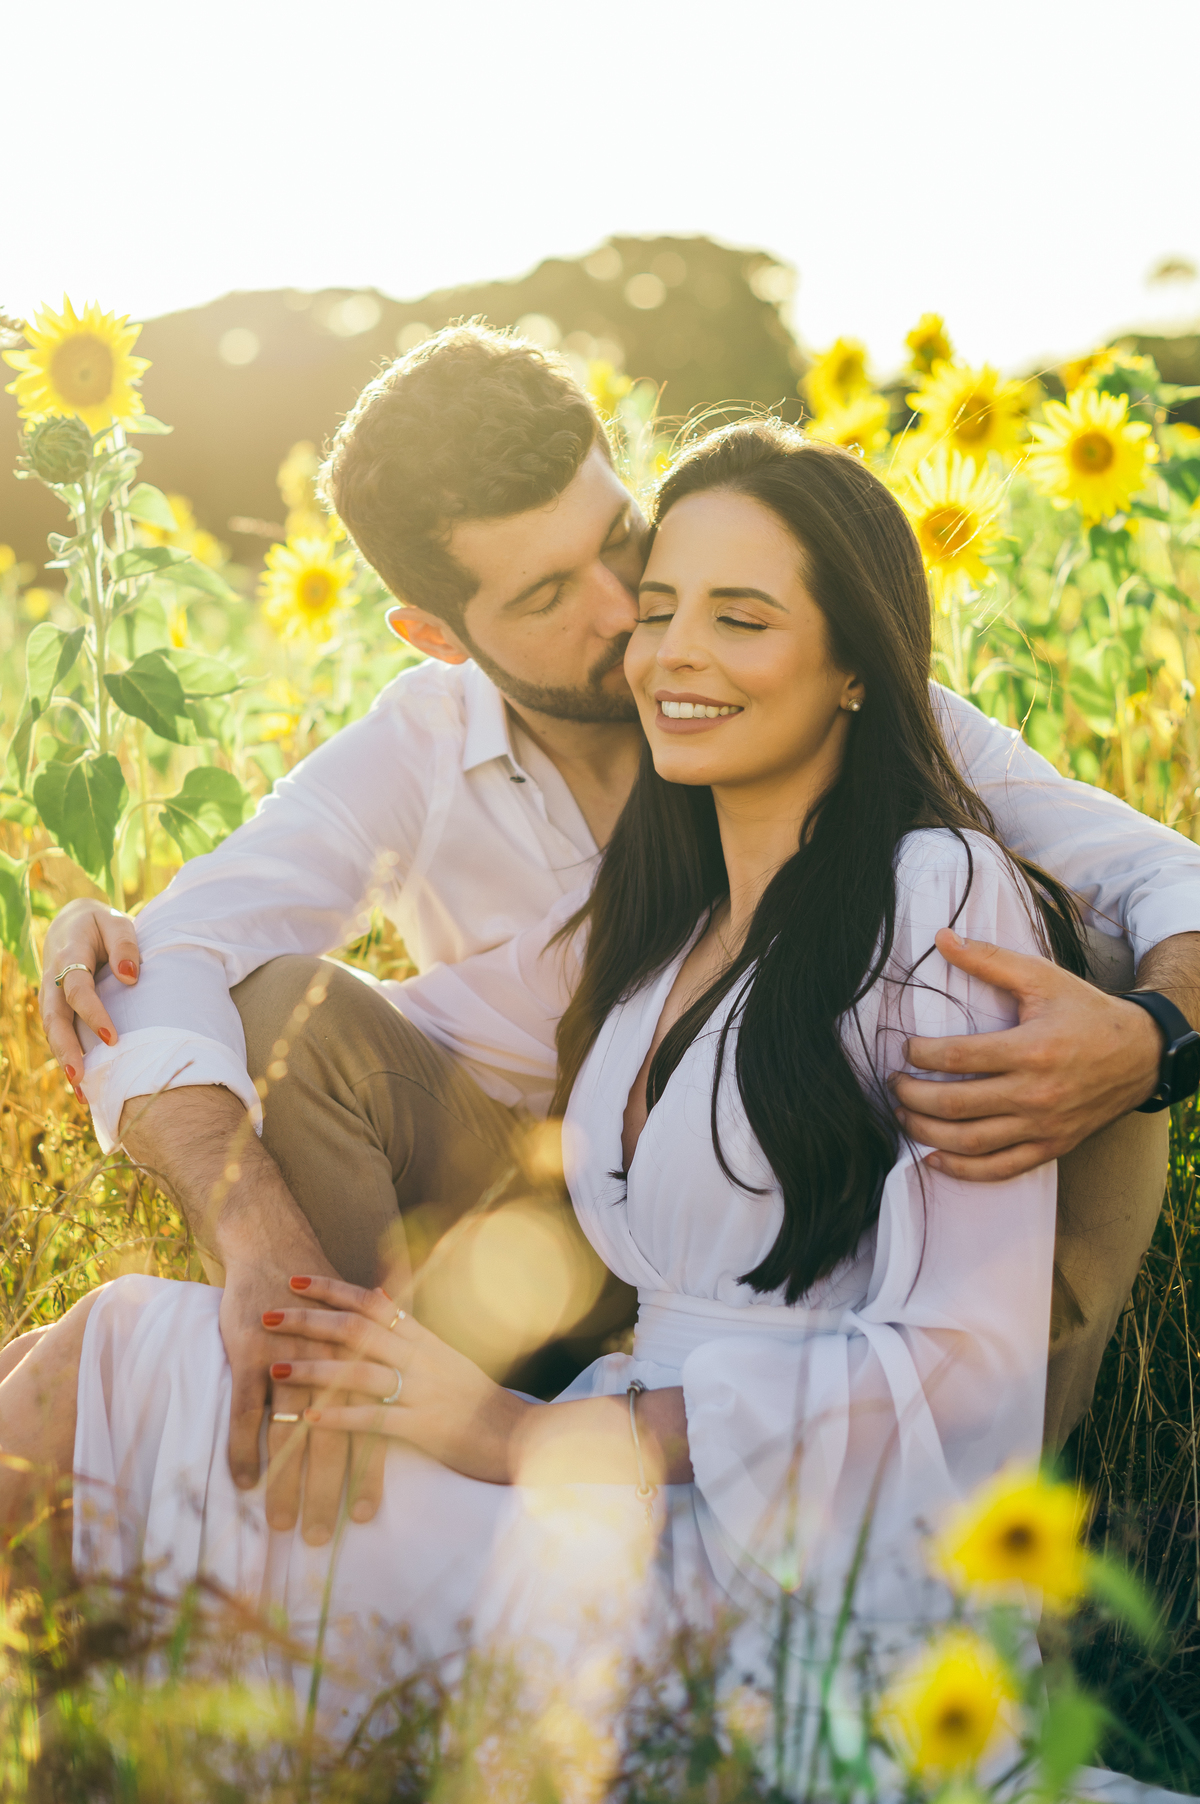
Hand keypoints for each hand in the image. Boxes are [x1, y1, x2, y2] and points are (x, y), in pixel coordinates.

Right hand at [39, 898, 139, 1088]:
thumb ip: (125, 944)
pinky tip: (82, 1087)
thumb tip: (130, 976)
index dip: (93, 1013)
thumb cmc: (102, 926)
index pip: (78, 988)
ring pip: (52, 1030)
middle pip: (54, 1017)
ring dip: (64, 1061)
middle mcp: (53, 978)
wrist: (71, 924)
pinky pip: (58, 1034)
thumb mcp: (116, 921)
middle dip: (66, 1048)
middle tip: (80, 1077)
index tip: (112, 1038)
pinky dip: (67, 1058)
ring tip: (82, 1093)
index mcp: (70, 954)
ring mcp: (50, 995)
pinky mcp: (54, 1008)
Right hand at [220, 1258, 387, 1542]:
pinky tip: (242, 1485)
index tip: (365, 1518)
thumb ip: (369, 1366)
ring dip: (285, 1486)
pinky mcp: (252, 1354)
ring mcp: (290, 1361)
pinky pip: (247, 1413)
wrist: (274, 1245)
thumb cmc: (314, 1295)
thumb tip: (383, 1410)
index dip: (366, 1475)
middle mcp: (331, 1366)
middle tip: (321, 1540)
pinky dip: (243, 1451)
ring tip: (282, 1526)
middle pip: (333, 1443)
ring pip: (290, 1436)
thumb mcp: (353, 1327)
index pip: (370, 1429)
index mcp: (360, 1362)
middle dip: (327, 1495)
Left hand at [264, 1275, 526, 1484]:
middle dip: (309, 1321)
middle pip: (356, 1330)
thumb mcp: (447, 1356)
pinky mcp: (425, 1427)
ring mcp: (423, 1391)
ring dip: (314, 1369)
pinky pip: (375, 1420)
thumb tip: (379, 1299)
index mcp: (425, 1338)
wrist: (519, 1436)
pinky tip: (308, 1420)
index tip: (295, 1279)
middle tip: (267, 1315)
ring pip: (359, 1372)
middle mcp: (422, 1357)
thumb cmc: (479, 1401)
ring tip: (275, 1367)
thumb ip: (411, 1333)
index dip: (331, 1290)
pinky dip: (339, 1418)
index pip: (372, 1302)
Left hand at [889, 928, 1161, 1180]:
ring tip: (903, 1114)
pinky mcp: (1052, 1147)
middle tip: (894, 1083)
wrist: (1141, 1054)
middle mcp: (1036, 1094)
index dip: (920, 1055)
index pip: (957, 1058)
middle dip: (912, 1095)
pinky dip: (961, 1169)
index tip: (906, 1049)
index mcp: (1031, 1049)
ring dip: (925, 1132)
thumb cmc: (1086, 1012)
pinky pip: (999, 1168)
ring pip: (970, 1142)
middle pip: (955, 1105)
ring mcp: (1044, 1126)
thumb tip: (941, 938)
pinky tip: (933, 1157)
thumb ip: (989, 960)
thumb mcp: (1042, 977)